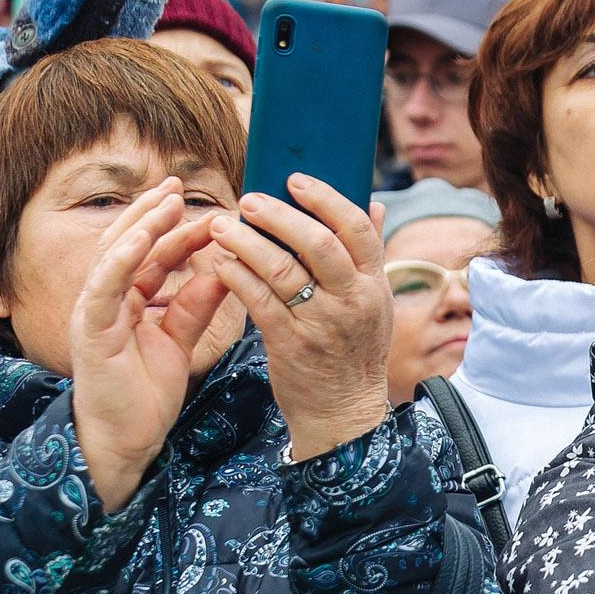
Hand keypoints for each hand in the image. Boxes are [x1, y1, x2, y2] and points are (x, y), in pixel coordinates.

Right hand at [70, 181, 234, 506]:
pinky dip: (121, 259)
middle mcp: (106, 300)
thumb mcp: (180, 339)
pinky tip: (141, 239)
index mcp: (126, 302)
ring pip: (113, 257)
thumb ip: (196, 304)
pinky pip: (103, 287)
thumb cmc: (146, 395)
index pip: (150, 255)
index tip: (204, 208)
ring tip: (165, 201)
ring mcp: (94, 313)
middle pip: (127, 245)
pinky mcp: (90, 330)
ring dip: (139, 226)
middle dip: (151, 213)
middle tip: (177, 185)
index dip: (174, 230)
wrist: (126, 442)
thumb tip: (225, 267)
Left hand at [209, 175, 393, 460]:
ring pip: (281, 270)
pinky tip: (220, 262)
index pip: (357, 229)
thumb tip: (372, 203)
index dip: (326, 199)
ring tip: (221, 225)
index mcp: (374, 284)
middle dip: (280, 216)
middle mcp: (351, 300)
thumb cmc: (355, 352)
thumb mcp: (375, 303)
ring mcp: (321, 323)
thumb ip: (369, 255)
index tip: (295, 180)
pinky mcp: (289, 344)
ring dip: (247, 242)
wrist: (343, 413)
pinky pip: (258, 301)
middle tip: (249, 199)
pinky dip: (236, 276)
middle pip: (318, 244)